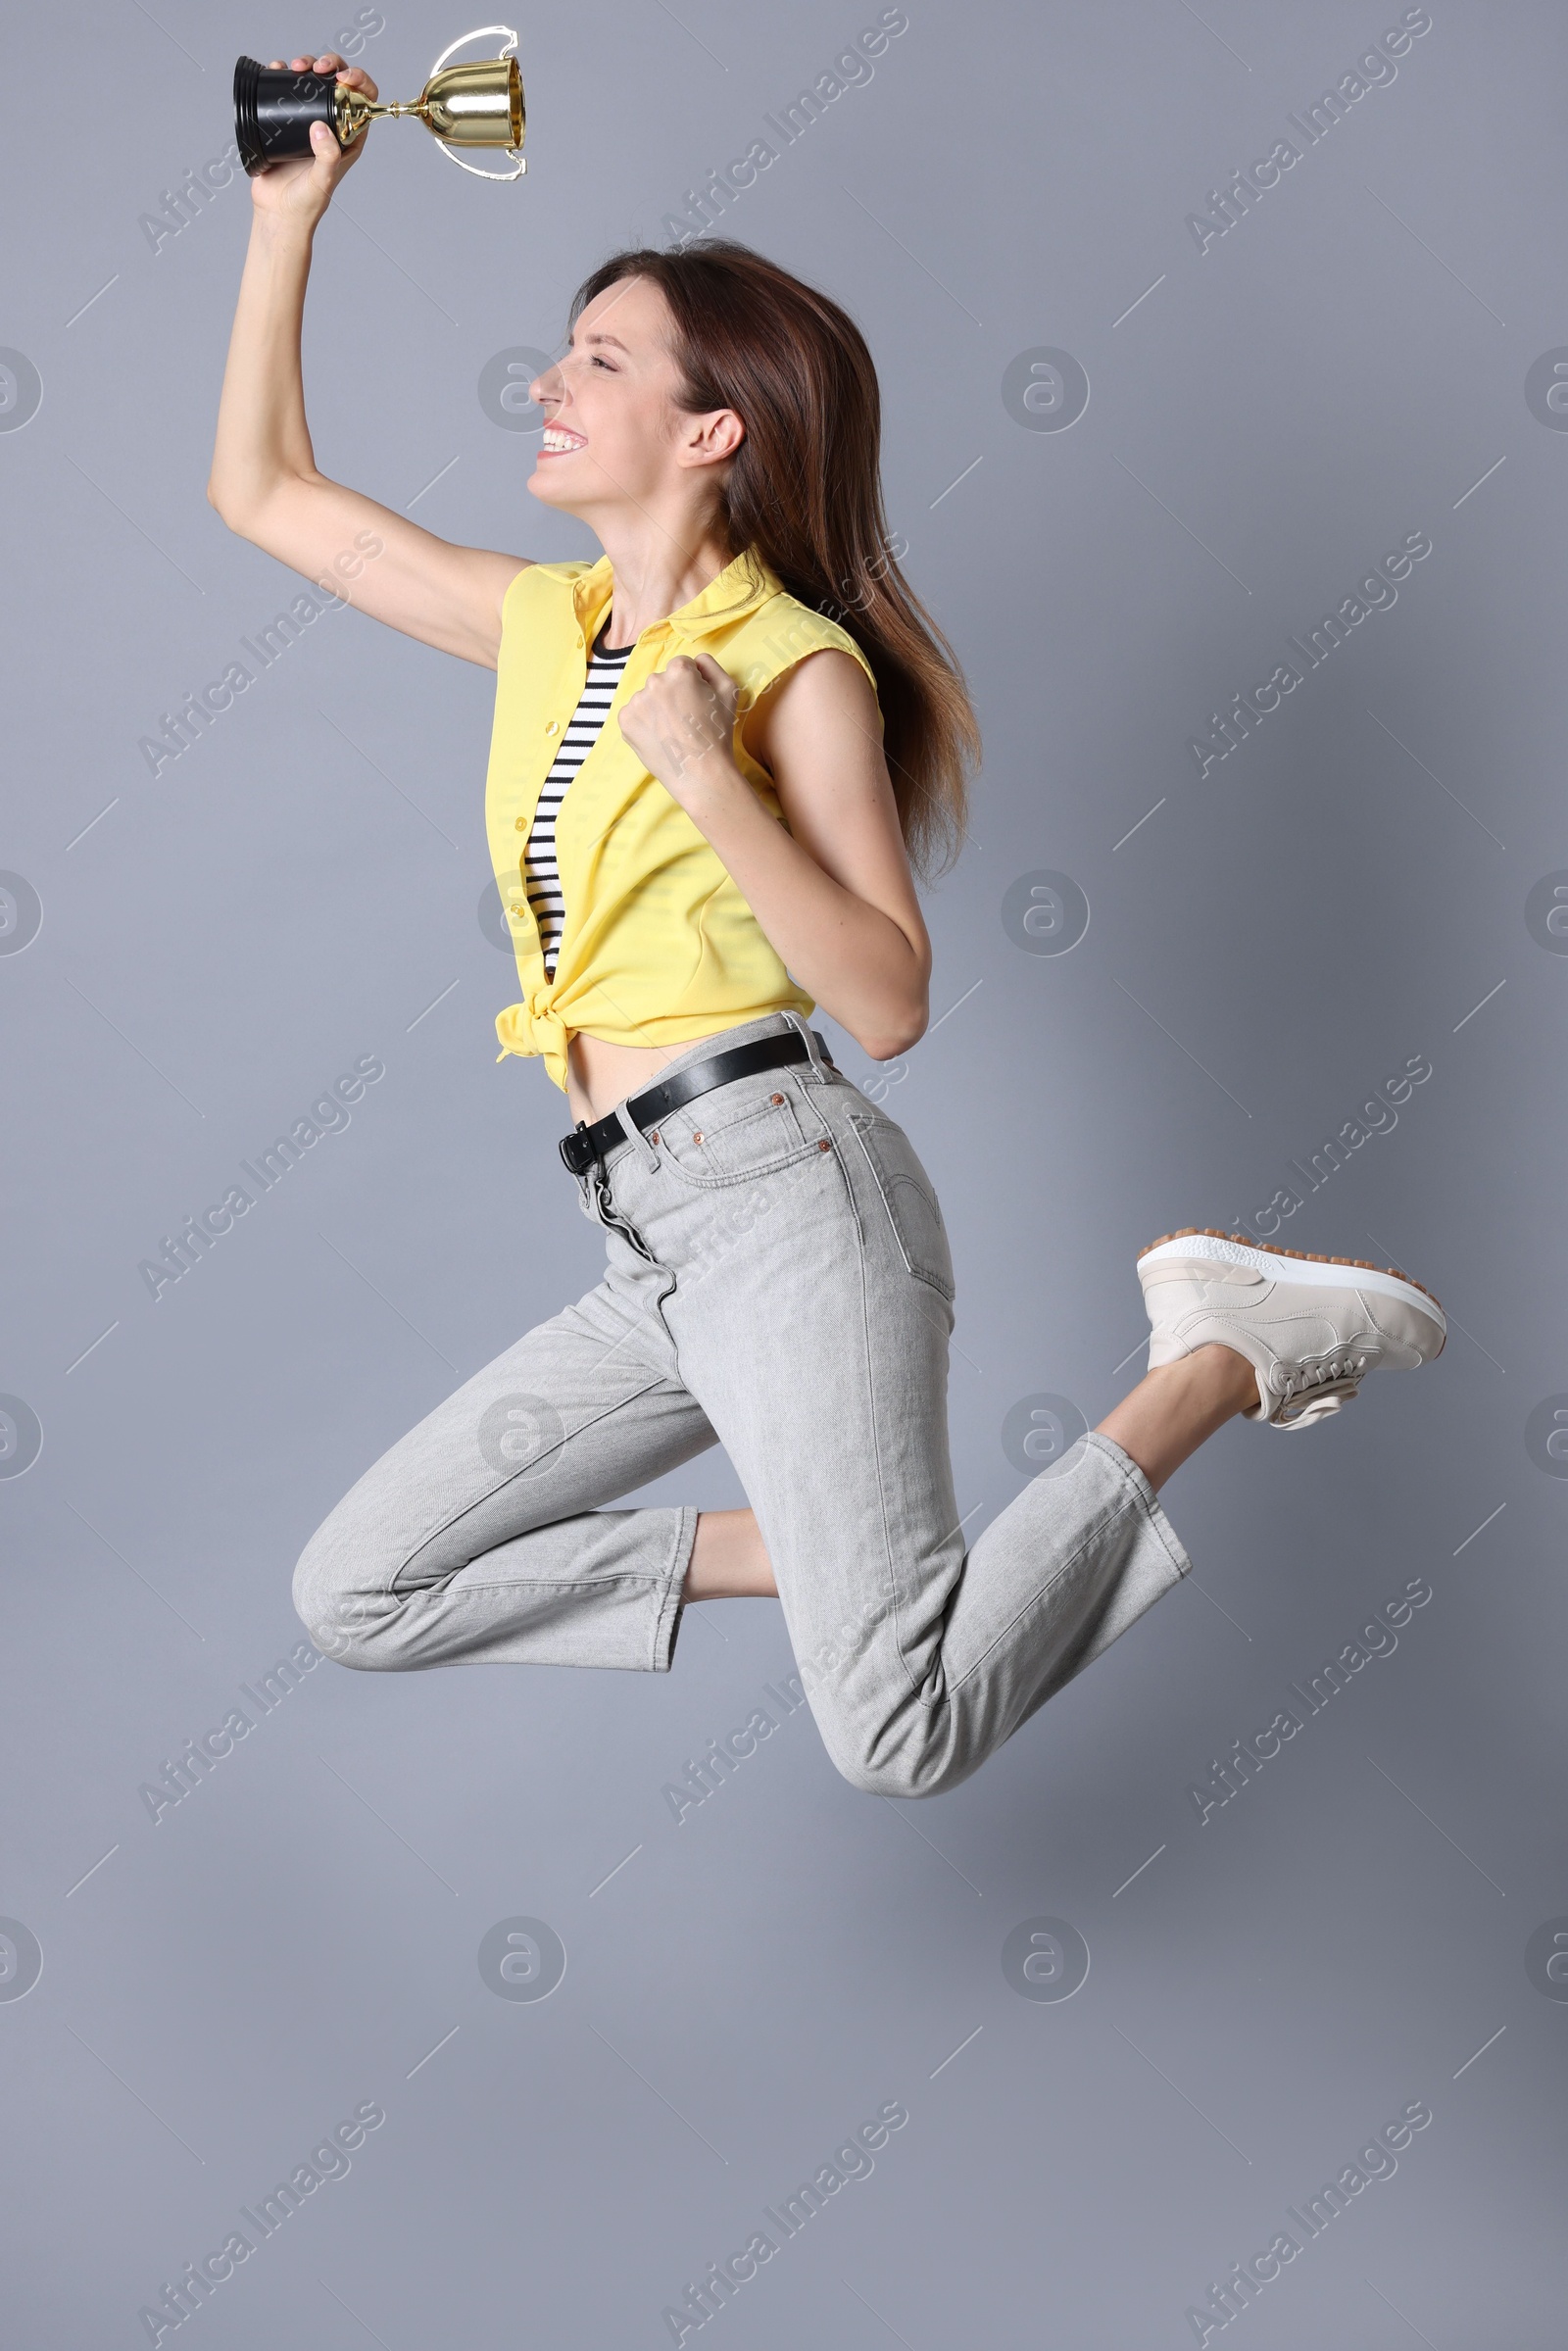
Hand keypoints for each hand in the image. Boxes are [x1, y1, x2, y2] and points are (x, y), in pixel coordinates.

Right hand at [249, 52, 377, 226]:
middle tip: (316, 67)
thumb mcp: (323, 181)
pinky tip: (275, 70)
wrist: (277, 211)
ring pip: (312, 81)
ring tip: (294, 66)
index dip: (358, 81)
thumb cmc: (306, 203)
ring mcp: (308, 120)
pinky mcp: (285, 119)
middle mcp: (332, 124)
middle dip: (330, 65)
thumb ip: (327, 157)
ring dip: (306, 65)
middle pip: (337, 83)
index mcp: (350, 136)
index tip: (342, 77)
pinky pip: (286, 89)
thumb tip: (321, 127)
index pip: (363, 100)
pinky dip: (280, 74)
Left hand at [618, 654, 742, 807]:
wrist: (700, 774)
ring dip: (656, 709)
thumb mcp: (729, 692)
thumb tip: (695, 662)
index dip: (691, 684)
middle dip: (671, 695)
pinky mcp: (625, 721)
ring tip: (672, 732)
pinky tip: (659, 738)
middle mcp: (654, 681)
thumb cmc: (718, 734)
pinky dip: (644, 724)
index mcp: (679, 671)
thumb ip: (711, 666)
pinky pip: (634, 715)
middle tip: (685, 721)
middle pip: (662, 682)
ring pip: (647, 699)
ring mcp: (637, 702)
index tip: (696, 703)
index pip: (681, 666)